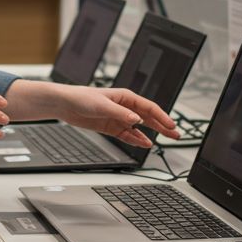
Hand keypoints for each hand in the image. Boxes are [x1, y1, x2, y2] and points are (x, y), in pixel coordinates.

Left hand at [47, 83, 179, 148]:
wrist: (65, 104)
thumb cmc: (82, 98)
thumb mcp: (103, 105)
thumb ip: (121, 113)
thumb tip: (138, 119)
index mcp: (126, 97)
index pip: (149, 108)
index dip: (162, 117)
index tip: (171, 125)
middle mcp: (124, 107)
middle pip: (148, 117)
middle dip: (163, 126)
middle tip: (176, 134)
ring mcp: (119, 118)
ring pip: (140, 127)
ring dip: (153, 133)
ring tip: (166, 140)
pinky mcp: (111, 127)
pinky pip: (128, 135)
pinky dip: (137, 139)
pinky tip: (146, 143)